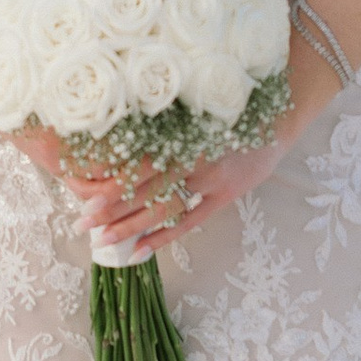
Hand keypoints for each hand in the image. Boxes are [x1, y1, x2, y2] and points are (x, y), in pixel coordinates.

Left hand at [65, 49, 334, 256]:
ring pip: (164, 209)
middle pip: (145, 190)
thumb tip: (118, 138)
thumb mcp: (194, 111)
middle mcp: (193, 158)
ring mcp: (211, 180)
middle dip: (111, 209)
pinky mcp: (226, 196)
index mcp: (181, 135)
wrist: (278, 118)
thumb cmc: (228, 111)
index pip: (139, 164)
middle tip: (82, 224)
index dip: (112, 183)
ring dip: (132, 227)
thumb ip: (163, 126)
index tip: (84, 196)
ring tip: (103, 242)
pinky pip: (191, 221)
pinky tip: (141, 250)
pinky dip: (165, 237)